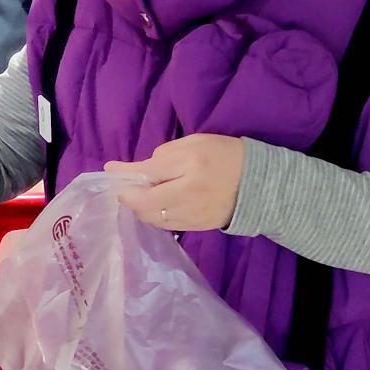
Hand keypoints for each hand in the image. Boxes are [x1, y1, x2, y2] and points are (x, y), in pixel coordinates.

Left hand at [103, 134, 244, 231]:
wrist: (260, 183)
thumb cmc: (224, 155)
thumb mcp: (195, 142)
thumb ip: (166, 154)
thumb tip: (140, 169)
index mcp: (191, 165)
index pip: (148, 172)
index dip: (125, 173)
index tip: (110, 170)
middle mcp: (190, 192)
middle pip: (145, 202)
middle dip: (128, 196)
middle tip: (122, 189)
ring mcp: (194, 214)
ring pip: (153, 217)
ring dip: (139, 208)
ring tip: (137, 198)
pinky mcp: (198, 227)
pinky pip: (166, 225)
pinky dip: (154, 217)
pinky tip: (153, 208)